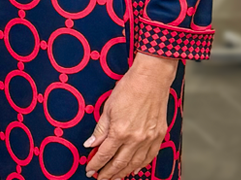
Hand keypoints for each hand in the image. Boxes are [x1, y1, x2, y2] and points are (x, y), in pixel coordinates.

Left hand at [84, 53, 176, 179]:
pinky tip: (134, 169)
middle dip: (108, 173)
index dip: (96, 164)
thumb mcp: (108, 108)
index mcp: (120, 131)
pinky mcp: (159, 136)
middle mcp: (136, 139)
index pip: (105, 154)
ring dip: (123, 172)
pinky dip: (140, 165)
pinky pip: (149, 157)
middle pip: (120, 163)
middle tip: (100, 178)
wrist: (151, 80)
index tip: (90, 170)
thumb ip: (100, 130)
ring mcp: (149, 139)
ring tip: (114, 178)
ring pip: (135, 163)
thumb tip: (91, 145)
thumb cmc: (128, 89)